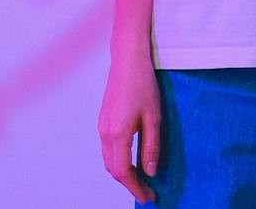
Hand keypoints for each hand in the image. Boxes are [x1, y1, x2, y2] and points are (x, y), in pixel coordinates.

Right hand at [98, 53, 161, 203]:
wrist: (128, 60)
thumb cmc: (143, 85)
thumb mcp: (154, 117)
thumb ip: (152, 146)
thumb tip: (150, 171)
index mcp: (118, 134)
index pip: (124, 172)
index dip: (136, 188)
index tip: (149, 197)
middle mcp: (105, 133)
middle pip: (114, 170)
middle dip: (130, 184)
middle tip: (148, 192)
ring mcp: (102, 126)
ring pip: (109, 160)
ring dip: (123, 173)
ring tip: (142, 179)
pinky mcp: (103, 121)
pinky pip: (108, 149)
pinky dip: (118, 160)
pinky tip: (132, 160)